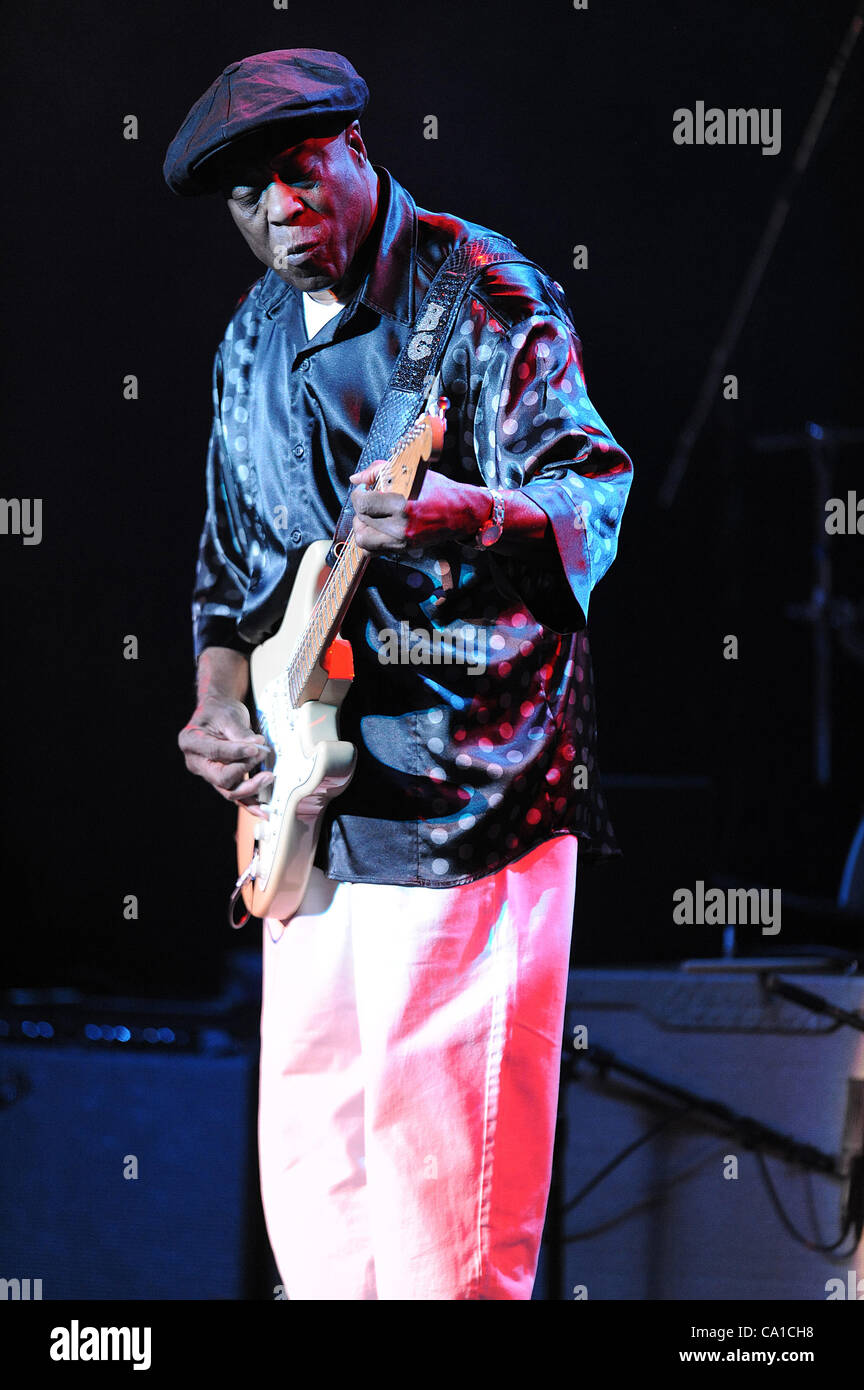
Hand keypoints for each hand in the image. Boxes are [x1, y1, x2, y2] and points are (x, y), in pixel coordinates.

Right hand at [178, 696, 273, 819]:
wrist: (218, 714)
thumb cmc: (220, 711)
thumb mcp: (228, 715)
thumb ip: (240, 732)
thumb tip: (257, 745)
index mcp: (190, 741)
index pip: (214, 751)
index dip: (236, 751)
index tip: (256, 746)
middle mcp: (197, 762)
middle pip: (220, 777)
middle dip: (244, 769)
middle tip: (263, 755)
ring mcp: (209, 774)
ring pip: (228, 791)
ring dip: (251, 787)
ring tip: (269, 777)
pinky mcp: (222, 781)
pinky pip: (236, 796)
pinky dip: (250, 804)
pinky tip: (263, 811)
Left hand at [349, 463, 488, 555]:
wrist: (461, 513)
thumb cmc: (437, 489)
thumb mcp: (409, 472)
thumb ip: (378, 471)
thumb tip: (355, 479)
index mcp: (402, 505)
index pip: (363, 504)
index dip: (358, 494)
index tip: (364, 489)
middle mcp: (400, 527)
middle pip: (361, 521)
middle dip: (360, 508)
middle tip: (369, 499)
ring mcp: (402, 542)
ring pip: (363, 540)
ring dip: (362, 526)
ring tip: (372, 515)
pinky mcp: (404, 550)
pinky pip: (373, 551)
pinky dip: (370, 539)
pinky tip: (377, 527)